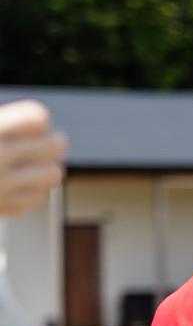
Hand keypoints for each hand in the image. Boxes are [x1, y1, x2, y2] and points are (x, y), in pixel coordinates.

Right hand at [0, 99, 65, 217]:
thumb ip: (8, 126)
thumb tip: (41, 120)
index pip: (37, 117)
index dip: (38, 122)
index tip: (32, 127)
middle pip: (55, 145)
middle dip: (53, 144)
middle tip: (48, 144)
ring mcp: (0, 186)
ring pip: (54, 174)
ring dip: (46, 168)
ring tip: (32, 165)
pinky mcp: (2, 208)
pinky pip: (37, 198)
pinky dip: (31, 190)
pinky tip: (17, 184)